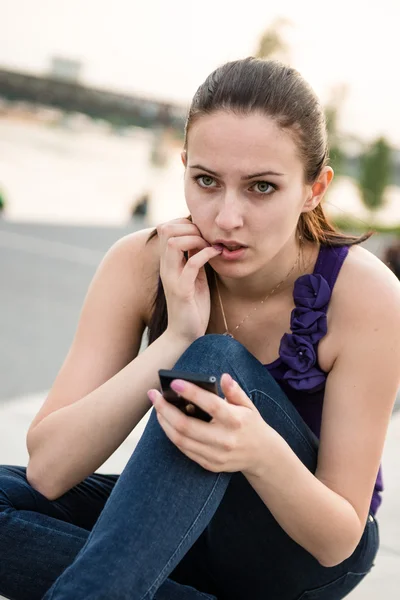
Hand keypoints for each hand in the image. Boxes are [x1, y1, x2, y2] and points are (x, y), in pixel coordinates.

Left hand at [147, 373, 269, 475]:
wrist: (262, 455)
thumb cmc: (251, 424)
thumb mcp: (248, 405)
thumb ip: (234, 391)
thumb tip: (223, 377)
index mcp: (236, 421)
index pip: (211, 405)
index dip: (191, 393)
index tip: (174, 382)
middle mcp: (225, 440)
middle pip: (186, 426)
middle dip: (165, 409)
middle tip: (153, 395)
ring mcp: (216, 455)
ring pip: (181, 440)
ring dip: (165, 423)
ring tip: (157, 408)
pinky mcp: (210, 464)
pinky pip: (184, 450)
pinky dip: (172, 435)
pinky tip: (166, 422)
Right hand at [157, 218, 221, 341]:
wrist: (185, 335)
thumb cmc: (193, 306)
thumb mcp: (194, 276)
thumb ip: (194, 258)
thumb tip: (202, 239)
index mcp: (167, 262)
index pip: (166, 228)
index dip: (184, 223)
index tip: (202, 232)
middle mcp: (166, 267)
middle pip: (166, 230)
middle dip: (189, 227)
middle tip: (206, 238)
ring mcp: (172, 278)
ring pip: (174, 243)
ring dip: (196, 239)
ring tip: (210, 246)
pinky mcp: (182, 290)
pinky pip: (192, 264)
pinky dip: (205, 254)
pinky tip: (216, 255)